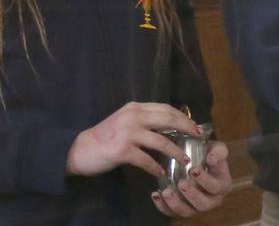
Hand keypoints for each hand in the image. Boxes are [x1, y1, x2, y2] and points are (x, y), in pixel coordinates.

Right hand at [66, 102, 201, 176]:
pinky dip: (156, 167)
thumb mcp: (125, 120)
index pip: (165, 108)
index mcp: (135, 107)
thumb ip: (143, 119)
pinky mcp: (123, 150)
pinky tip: (160, 172)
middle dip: (186, 128)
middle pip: (168, 120)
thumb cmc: (105, 136)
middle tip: (198, 137)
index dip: (182, 117)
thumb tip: (169, 125)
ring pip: (161, 141)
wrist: (80, 149)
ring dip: (176, 152)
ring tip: (186, 160)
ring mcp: (128, 133)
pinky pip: (147, 160)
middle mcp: (133, 116)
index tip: (194, 125)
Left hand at [151, 141, 231, 217]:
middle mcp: (211, 200)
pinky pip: (172, 213)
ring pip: (187, 212)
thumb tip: (212, 158)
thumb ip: (218, 151)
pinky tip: (156, 194)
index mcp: (222, 185)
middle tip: (182, 183)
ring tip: (166, 192)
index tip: (193, 170)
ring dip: (176, 204)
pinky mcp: (181, 209)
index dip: (205, 180)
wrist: (198, 158)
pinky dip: (163, 206)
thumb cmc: (208, 154)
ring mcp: (195, 207)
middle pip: (203, 204)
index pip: (215, 187)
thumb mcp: (217, 148)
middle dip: (192, 195)